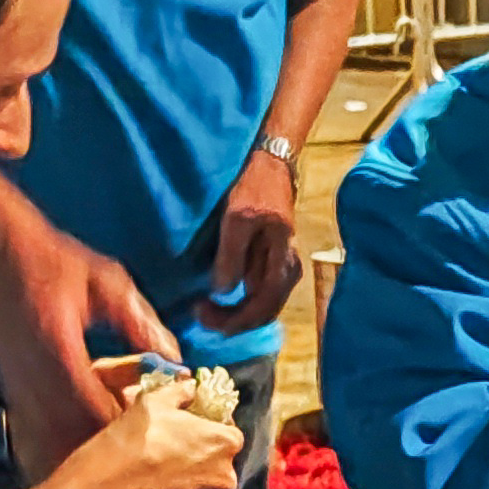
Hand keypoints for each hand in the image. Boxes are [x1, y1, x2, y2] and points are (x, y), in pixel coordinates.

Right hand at [0, 187, 175, 476]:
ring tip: (126, 443)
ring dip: (91, 447)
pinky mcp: (15, 393)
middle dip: (113, 447)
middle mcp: (33, 378)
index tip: (159, 430)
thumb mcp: (106, 283)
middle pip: (76, 438)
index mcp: (58, 351)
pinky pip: (47, 429)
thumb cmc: (52, 264)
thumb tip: (174, 357)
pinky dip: (73, 436)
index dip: (128, 428)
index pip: (95, 411)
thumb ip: (138, 321)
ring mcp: (20, 390)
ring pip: (58, 440)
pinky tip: (98, 431)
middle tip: (148, 445)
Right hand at [65, 380, 246, 488]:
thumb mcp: (158, 400)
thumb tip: (190, 386)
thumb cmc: (140, 436)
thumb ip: (181, 391)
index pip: (229, 430)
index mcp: (227, 442)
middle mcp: (226, 475)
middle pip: (218, 458)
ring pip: (205, 482)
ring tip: (163, 465)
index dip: (210, 424)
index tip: (193, 421)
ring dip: (191, 473)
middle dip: (201, 450)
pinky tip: (158, 484)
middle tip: (175, 442)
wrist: (114, 483)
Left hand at [193, 149, 303, 336]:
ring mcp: (281, 269)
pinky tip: (219, 299)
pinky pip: (257, 295)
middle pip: (263, 313)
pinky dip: (239, 304)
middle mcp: (288, 272)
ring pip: (261, 308)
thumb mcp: (237, 219)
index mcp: (284, 262)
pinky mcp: (272, 264)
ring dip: (235, 315)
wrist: (271, 166)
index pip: (262, 306)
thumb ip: (231, 256)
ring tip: (206, 309)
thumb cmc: (255, 189)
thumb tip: (223, 291)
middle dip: (232, 322)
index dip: (233, 319)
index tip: (204, 314)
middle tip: (200, 315)